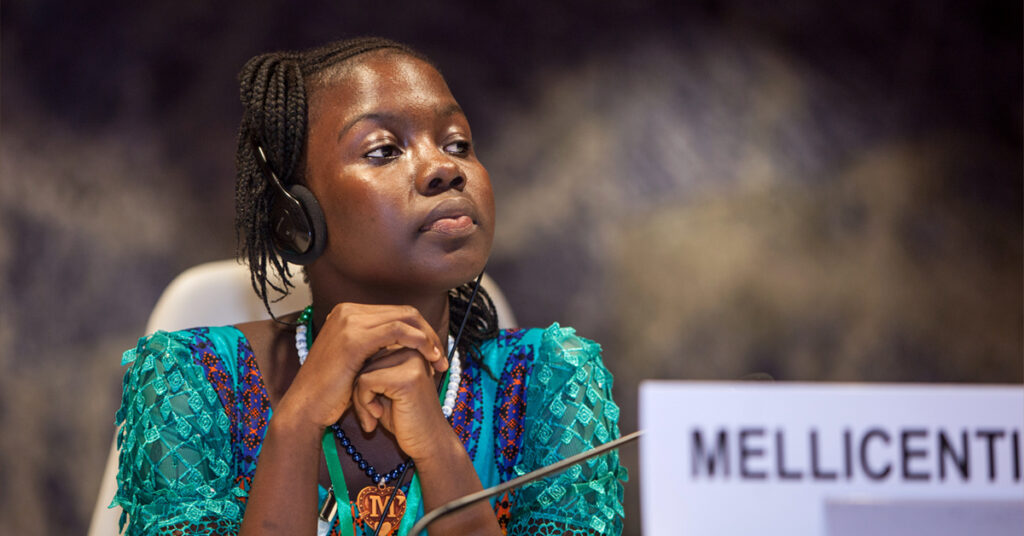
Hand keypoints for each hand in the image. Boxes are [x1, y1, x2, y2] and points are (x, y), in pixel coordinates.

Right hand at [274, 303, 446, 431]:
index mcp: (347, 313)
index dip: (420, 331)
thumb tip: (406, 341)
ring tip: (439, 362)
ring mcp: (349, 322)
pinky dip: (418, 341)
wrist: (307, 406)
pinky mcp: (354, 338)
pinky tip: (428, 357)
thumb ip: (376, 346)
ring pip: (404, 318)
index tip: (435, 353)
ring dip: (428, 339)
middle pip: (404, 312)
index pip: (397, 313)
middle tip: (442, 358)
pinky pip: (397, 331)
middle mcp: (347, 311)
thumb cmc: (332, 391)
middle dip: (428, 333)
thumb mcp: (357, 360)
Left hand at [351, 348, 456, 460]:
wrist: (429, 443)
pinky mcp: (406, 378)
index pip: (370, 350)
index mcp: (410, 347)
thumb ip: (373, 368)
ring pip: (362, 370)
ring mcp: (412, 361)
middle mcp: (413, 349)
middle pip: (365, 359)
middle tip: (370, 413)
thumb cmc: (404, 417)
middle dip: (359, 389)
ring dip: (360, 398)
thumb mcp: (385, 388)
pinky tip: (378, 415)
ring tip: (373, 416)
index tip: (371, 402)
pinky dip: (365, 402)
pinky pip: (366, 381)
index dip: (363, 377)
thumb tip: (346, 354)